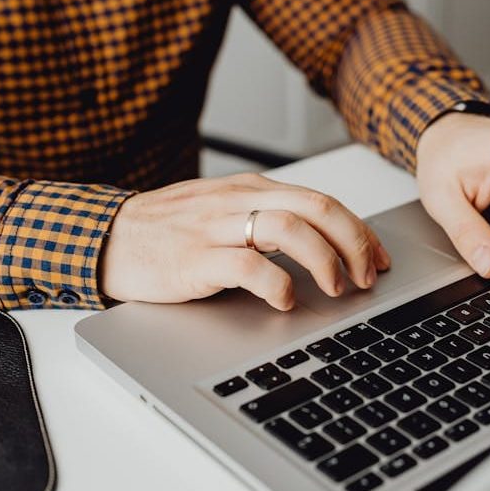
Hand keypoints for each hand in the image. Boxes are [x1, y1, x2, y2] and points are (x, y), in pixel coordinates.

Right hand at [99, 173, 389, 309]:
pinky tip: (284, 301)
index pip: (321, 201)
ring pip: (288, 228)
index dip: (359, 231)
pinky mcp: (196, 259)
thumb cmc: (172, 230)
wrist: (111, 238)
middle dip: (353, 243)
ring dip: (323, 260)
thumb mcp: (227, 211)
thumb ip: (269, 219)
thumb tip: (323, 244)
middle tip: (366, 276)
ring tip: (335, 288)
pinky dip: (277, 284)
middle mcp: (240, 201)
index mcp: (252, 189)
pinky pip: (248, 266)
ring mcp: (217, 227)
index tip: (378, 258)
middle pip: (316, 208)